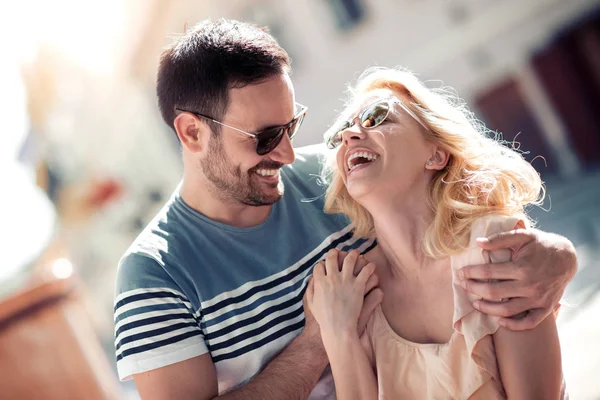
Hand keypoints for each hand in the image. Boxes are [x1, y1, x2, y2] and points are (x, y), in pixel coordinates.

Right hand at [306, 249, 378, 340]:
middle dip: (335, 253)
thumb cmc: (324, 319)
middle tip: (340, 252)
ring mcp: (346, 281)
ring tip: (357, 254)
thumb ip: (310, 290)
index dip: (322, 264)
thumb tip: (312, 279)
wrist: (338, 329)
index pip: (319, 265)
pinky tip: (371, 266)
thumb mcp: (311, 304)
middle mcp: (332, 278)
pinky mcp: (358, 286)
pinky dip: (369, 266)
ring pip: (350, 259)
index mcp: (320, 282)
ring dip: (353, 254)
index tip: (326, 265)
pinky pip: (366, 271)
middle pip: (332, 257)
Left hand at [458, 228, 576, 329]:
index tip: (460, 273)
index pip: (488, 272)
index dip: (471, 273)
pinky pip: (528, 322)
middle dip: (473, 289)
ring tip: (475, 303)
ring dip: (487, 308)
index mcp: (522, 267)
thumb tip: (478, 243)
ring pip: (507, 311)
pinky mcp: (545, 308)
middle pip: (493, 292)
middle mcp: (529, 285)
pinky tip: (500, 321)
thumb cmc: (541, 245)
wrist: (568, 257)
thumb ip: (500, 239)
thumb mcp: (523, 236)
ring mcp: (538, 299)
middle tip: (463, 286)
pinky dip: (513, 325)